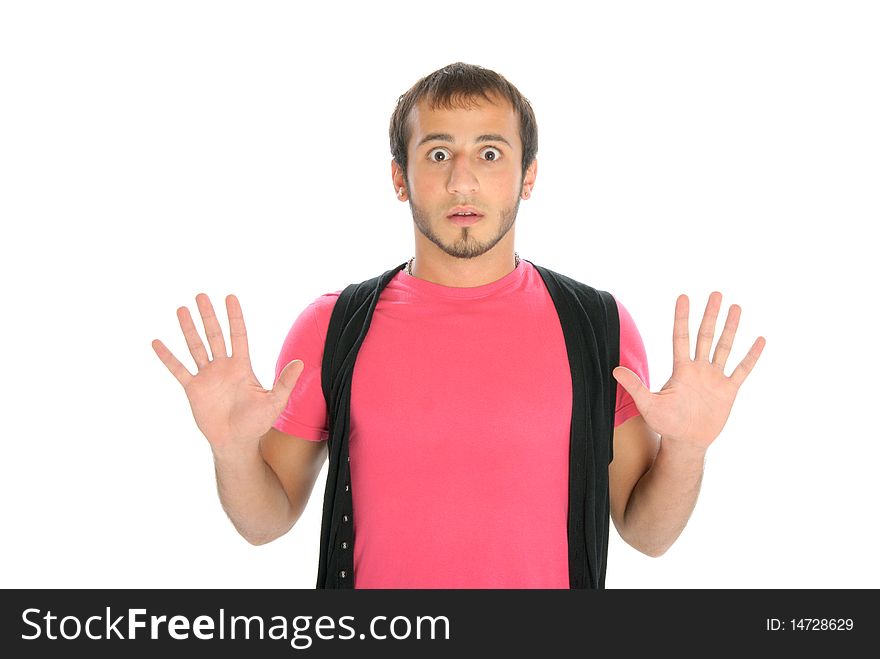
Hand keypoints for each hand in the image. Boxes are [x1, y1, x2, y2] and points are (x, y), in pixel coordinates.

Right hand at [151, 294, 303, 452]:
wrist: (236, 442)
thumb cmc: (257, 423)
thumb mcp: (274, 402)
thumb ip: (285, 382)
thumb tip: (300, 363)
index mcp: (242, 366)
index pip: (238, 335)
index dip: (234, 317)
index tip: (230, 297)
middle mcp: (223, 367)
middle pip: (215, 336)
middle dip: (208, 316)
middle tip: (201, 295)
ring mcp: (207, 377)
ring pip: (196, 347)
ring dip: (188, 329)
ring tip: (181, 309)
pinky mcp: (193, 389)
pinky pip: (178, 369)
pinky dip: (168, 357)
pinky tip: (157, 342)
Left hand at [612, 292, 765, 451]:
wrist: (686, 441)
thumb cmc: (665, 423)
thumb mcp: (648, 405)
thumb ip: (635, 386)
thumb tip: (614, 370)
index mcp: (680, 369)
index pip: (681, 337)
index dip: (682, 317)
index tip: (684, 297)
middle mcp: (698, 369)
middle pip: (705, 336)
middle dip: (710, 315)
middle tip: (716, 293)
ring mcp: (714, 378)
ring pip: (724, 347)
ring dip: (731, 328)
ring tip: (736, 307)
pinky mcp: (728, 390)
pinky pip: (742, 370)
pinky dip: (751, 356)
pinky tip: (759, 340)